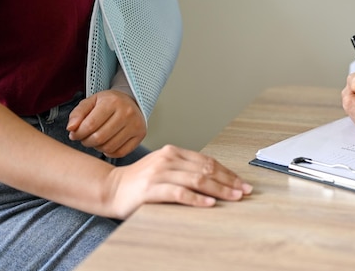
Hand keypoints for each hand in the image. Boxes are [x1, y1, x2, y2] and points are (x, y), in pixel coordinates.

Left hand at [67, 90, 146, 157]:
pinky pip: (120, 152)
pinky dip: (110, 152)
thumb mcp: (90, 102)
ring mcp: (136, 125)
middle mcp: (127, 113)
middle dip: (86, 141)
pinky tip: (107, 144)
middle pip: (99, 138)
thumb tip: (71, 128)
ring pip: (109, 147)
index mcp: (112, 102)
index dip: (78, 133)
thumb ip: (77, 114)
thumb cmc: (108, 103)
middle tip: (84, 138)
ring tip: (96, 140)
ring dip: (97, 147)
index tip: (74, 134)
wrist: (131, 102)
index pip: (90, 125)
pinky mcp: (141, 135)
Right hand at [104, 145, 252, 218]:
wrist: (110, 188)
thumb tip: (215, 179)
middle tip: (244, 191)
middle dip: (229, 181)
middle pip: (206, 169)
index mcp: (174, 152)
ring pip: (197, 180)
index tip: (241, 183)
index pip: (207, 161)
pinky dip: (196, 198)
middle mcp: (168, 159)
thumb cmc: (140, 182)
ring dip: (219, 189)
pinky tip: (209, 203)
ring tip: (234, 197)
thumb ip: (185, 170)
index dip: (227, 172)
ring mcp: (160, 173)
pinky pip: (179, 193)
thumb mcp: (164, 169)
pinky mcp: (152, 189)